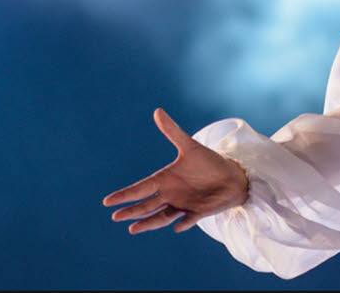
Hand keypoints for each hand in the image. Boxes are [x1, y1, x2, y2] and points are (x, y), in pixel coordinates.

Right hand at [102, 108, 249, 233]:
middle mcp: (170, 195)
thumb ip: (172, 131)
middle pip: (147, 205)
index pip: (140, 188)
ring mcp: (183, 205)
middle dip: (132, 211)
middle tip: (116, 216)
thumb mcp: (190, 146)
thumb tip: (157, 110)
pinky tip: (177, 226)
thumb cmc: (209, 162)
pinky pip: (189, 219)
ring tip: (133, 229)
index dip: (125, 195)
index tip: (107, 201)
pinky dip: (183, 223)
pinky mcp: (198, 212)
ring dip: (149, 223)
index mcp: (165, 180)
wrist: (232, 176)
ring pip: (162, 217)